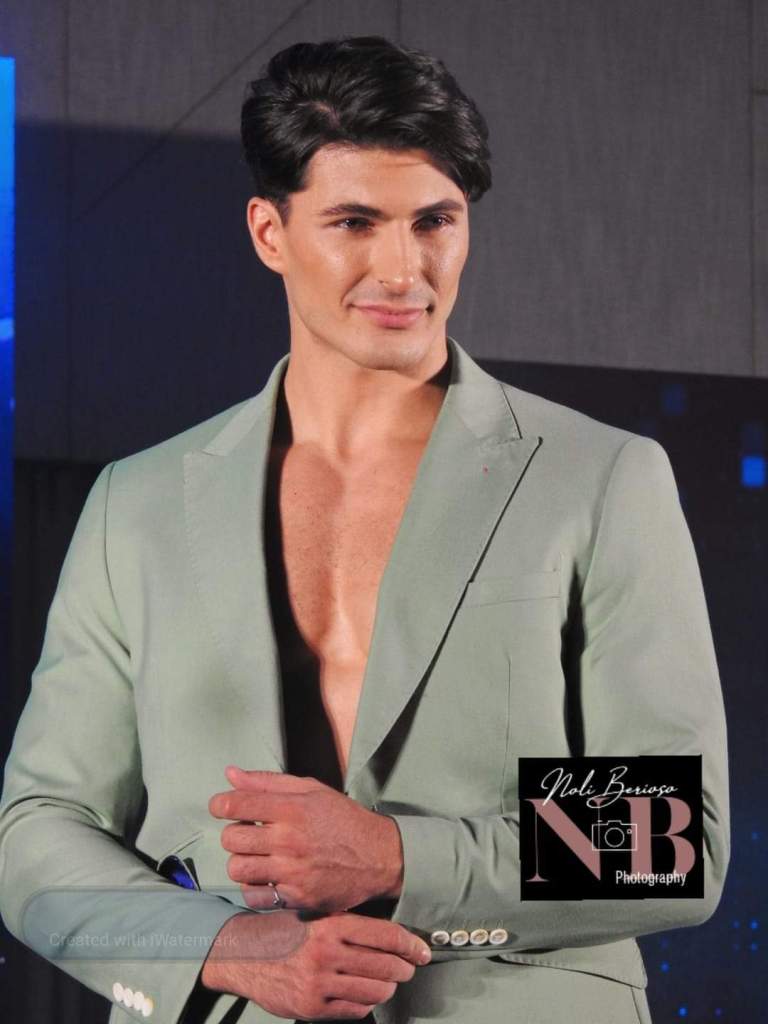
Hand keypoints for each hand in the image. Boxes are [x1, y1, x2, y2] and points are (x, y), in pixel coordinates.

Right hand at [201, 908, 430, 1019]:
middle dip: (404, 969)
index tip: (422, 951)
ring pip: (375, 991)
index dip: (411, 945)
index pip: (386, 935)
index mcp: (331, 924)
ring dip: (388, 988)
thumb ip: (349, 925)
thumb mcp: (316, 915)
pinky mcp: (311, 1007)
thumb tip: (393, 936)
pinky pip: (355, 1010)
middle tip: (408, 968)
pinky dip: (366, 1004)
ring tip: (388, 982)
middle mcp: (326, 952)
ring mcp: (318, 982)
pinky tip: (364, 995)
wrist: (242, 953)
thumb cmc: (284, 932)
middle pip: (386, 966)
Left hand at [208, 767, 403, 912]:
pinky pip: (255, 897)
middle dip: (234, 833)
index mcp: (292, 809)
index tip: (222, 807)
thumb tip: (230, 774)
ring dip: (242, 861)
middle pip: (231, 839)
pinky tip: (268, 877)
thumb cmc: (343, 819)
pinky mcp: (297, 898)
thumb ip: (267, 782)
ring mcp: (292, 872)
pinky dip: (255, 888)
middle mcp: (289, 841)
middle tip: (249, 832)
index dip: (221, 804)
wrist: (379, 856)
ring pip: (238, 869)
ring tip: (259, 856)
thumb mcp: (311, 790)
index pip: (236, 805)